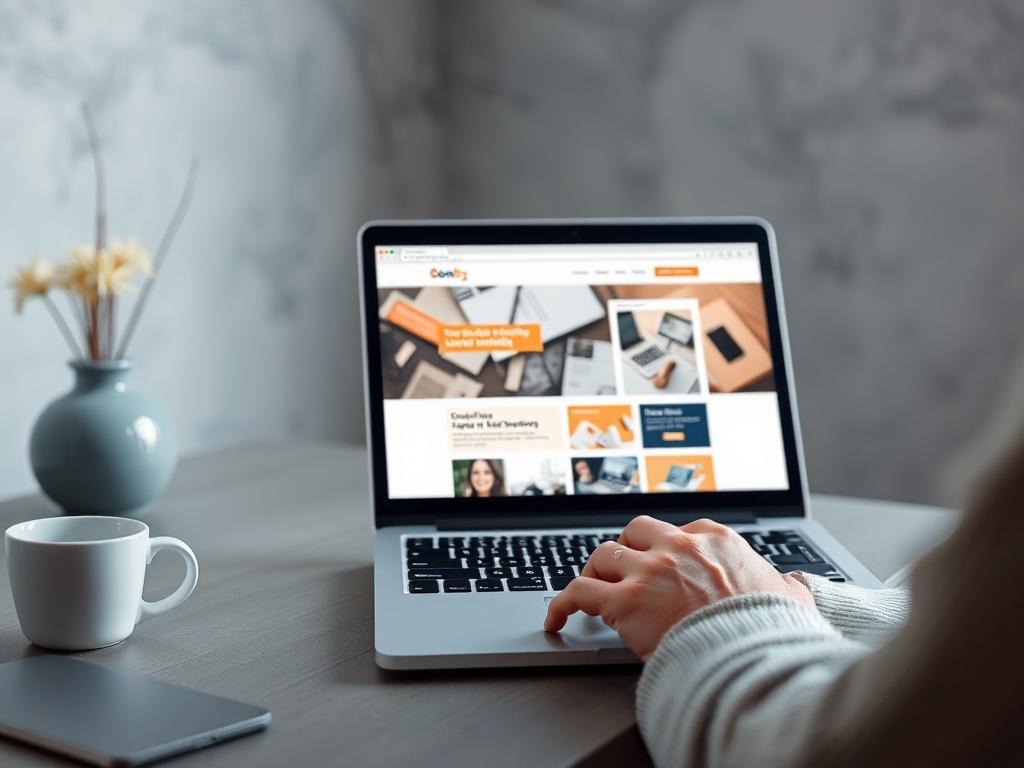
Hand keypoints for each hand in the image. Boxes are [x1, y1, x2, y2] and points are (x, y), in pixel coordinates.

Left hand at [543, 516, 814, 658]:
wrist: (754, 654)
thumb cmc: (772, 630)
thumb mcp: (790, 597)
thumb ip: (786, 586)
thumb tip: (793, 586)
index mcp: (714, 539)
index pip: (677, 531)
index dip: (664, 550)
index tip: (659, 565)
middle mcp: (677, 547)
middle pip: (634, 532)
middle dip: (625, 550)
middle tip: (621, 572)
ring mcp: (648, 571)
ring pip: (603, 556)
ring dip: (595, 574)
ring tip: (592, 593)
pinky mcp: (625, 601)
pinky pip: (578, 593)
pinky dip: (562, 603)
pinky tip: (556, 617)